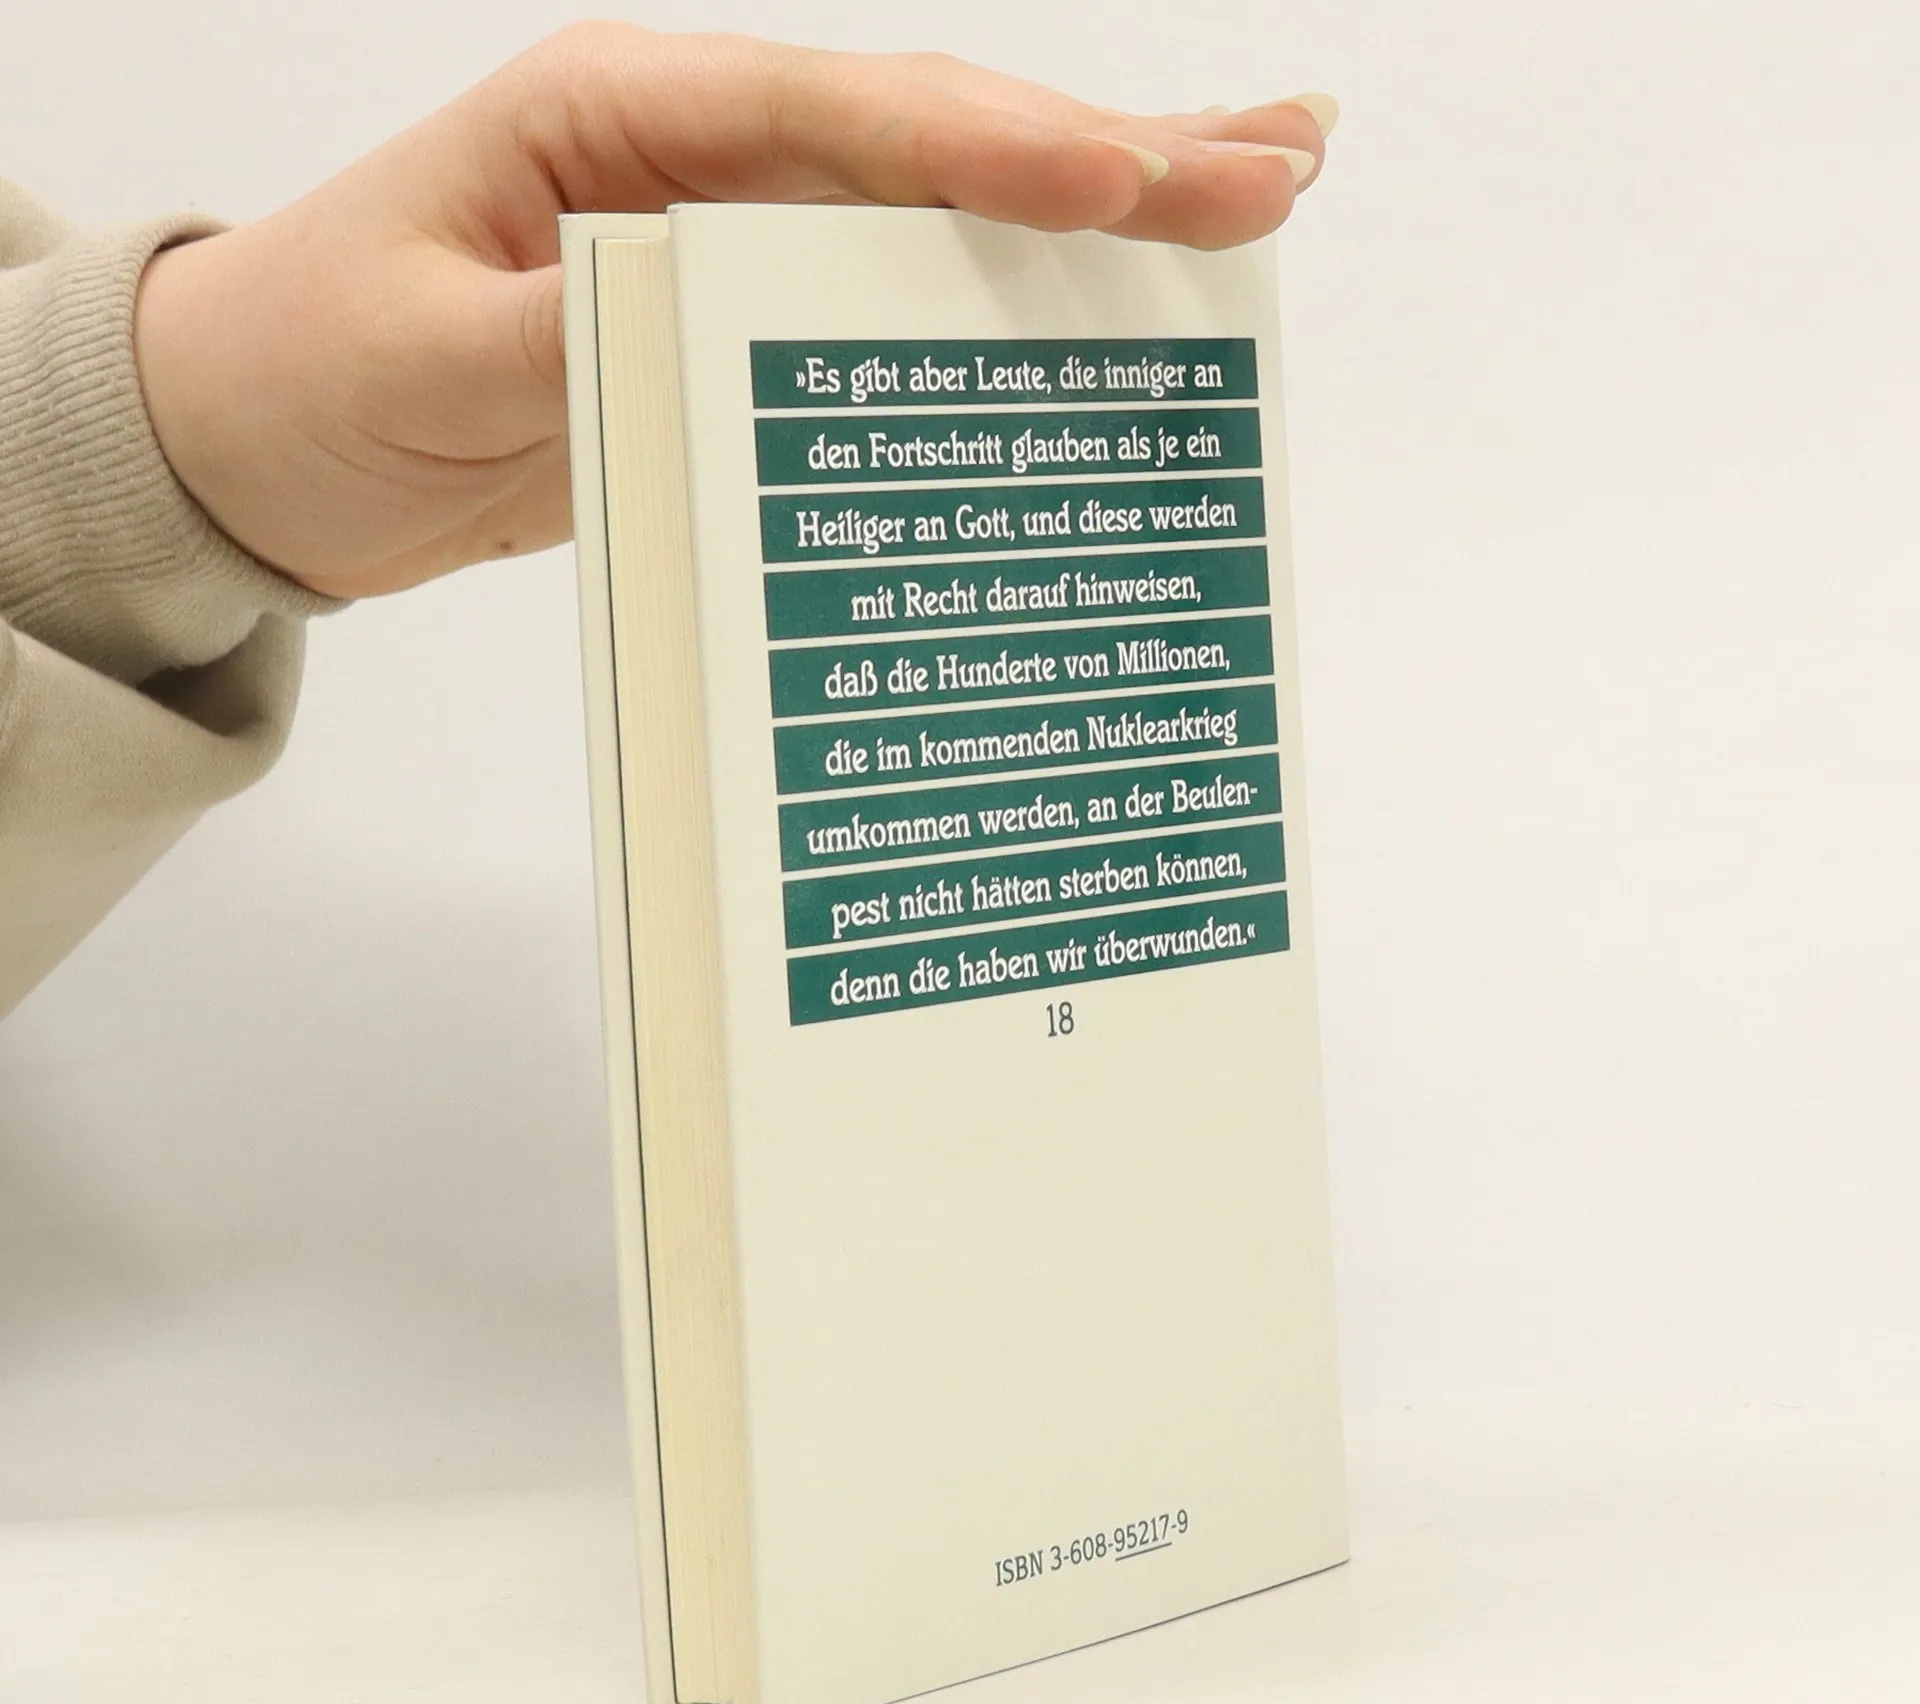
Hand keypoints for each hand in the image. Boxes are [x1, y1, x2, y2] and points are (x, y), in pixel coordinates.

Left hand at [133, 26, 1336, 599]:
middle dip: (1108, 154)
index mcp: (620, 115)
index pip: (840, 114)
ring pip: (937, 217)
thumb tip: (723, 314)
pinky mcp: (740, 336)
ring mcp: (730, 245)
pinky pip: (890, 312)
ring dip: (1090, 215)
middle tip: (1280, 161)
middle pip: (930, 140)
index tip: (1130, 179)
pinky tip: (1092, 314)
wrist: (261, 449)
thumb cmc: (313, 369)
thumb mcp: (428, 347)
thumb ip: (579, 326)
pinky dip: (999, 306)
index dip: (993, 147)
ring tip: (1250, 199)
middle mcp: (697, 160)